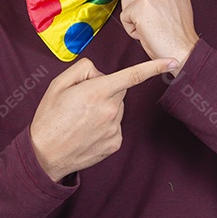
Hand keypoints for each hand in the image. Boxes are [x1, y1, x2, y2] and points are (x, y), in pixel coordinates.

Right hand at [29, 56, 176, 181]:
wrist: (44, 156)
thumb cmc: (49, 119)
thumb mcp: (57, 85)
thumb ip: (82, 70)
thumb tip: (100, 72)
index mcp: (97, 93)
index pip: (132, 76)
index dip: (154, 67)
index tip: (172, 61)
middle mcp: (110, 111)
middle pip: (119, 90)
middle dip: (106, 90)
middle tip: (82, 101)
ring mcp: (114, 129)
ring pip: (117, 108)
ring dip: (105, 108)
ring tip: (82, 119)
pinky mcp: (115, 143)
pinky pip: (115, 125)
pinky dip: (105, 125)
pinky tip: (87, 131)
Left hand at [119, 0, 199, 72]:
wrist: (182, 51)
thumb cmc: (177, 35)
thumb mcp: (173, 4)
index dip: (145, 1)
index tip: (155, 13)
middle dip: (138, 8)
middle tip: (154, 22)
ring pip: (127, 1)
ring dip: (134, 17)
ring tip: (150, 27)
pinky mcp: (142, 6)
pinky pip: (124, 15)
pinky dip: (131, 28)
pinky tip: (146, 32)